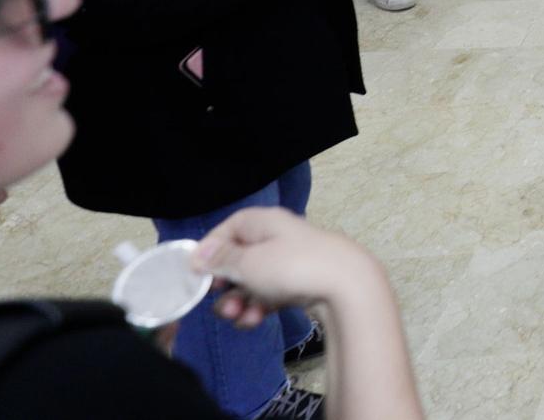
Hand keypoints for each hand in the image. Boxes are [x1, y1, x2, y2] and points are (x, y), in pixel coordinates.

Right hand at [192, 206, 379, 324]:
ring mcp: (291, 261)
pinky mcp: (301, 283)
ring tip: (238, 316)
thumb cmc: (293, 267)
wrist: (347, 287)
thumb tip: (200, 253)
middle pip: (239, 259)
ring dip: (239, 301)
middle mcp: (278, 237)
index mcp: (265, 222)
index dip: (210, 249)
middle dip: (225, 284)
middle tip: (218, 300)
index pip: (229, 227)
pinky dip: (260, 307)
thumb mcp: (248, 262)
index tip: (196, 272)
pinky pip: (271, 294)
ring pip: (253, 281)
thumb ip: (221, 259)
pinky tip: (255, 320)